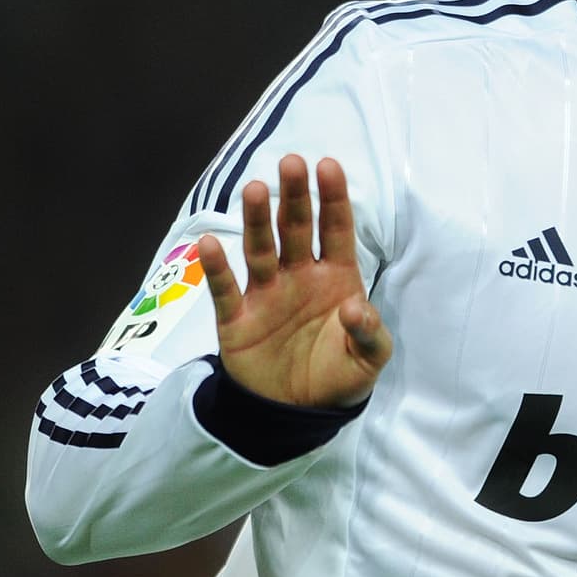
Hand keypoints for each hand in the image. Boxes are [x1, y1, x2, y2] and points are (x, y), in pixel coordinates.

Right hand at [199, 154, 392, 408]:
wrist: (297, 414)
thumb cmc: (338, 377)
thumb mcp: (368, 361)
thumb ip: (369, 333)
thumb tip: (354, 308)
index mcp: (336, 279)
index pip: (336, 230)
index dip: (333, 198)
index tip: (328, 166)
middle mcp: (300, 277)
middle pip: (296, 229)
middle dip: (295, 197)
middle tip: (292, 162)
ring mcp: (267, 295)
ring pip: (261, 249)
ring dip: (258, 220)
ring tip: (256, 189)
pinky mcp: (237, 320)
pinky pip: (225, 289)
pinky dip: (216, 268)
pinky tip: (208, 244)